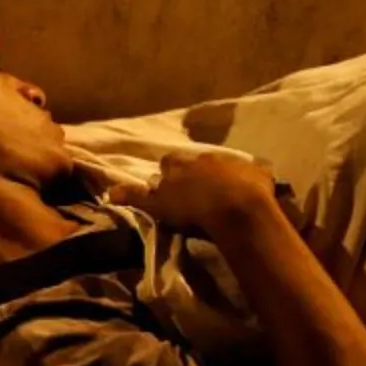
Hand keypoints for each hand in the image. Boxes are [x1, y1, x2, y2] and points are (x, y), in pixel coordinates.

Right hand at [106, 150, 279, 235]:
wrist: (236, 208)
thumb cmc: (192, 208)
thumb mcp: (158, 206)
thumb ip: (135, 197)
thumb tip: (109, 192)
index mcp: (179, 164)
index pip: (167, 163)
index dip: (168, 175)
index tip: (170, 188)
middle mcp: (203, 156)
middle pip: (195, 161)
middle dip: (195, 173)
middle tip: (196, 192)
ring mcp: (231, 161)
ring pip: (224, 165)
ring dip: (222, 175)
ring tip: (224, 195)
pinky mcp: (256, 170)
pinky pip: (254, 171)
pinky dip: (252, 178)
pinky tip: (253, 191)